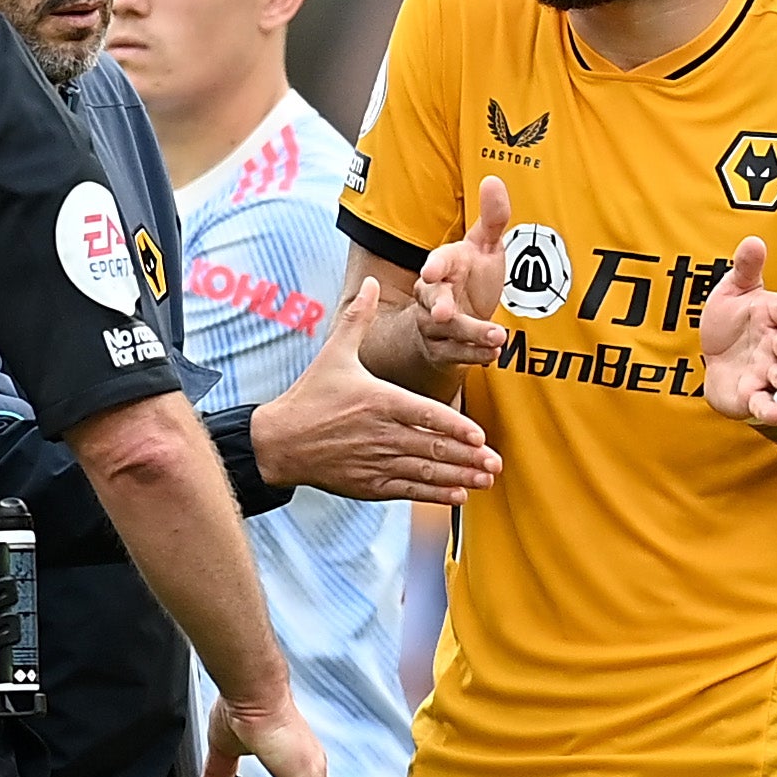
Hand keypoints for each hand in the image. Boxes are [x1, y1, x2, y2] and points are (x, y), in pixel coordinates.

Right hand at [253, 277, 503, 502]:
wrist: (280, 442)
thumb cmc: (310, 397)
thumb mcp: (334, 353)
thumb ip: (358, 318)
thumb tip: (370, 282)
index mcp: (378, 400)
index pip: (425, 415)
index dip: (455, 427)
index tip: (479, 436)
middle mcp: (381, 433)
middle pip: (433, 447)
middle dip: (468, 457)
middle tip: (496, 463)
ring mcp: (375, 461)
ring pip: (425, 471)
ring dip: (459, 477)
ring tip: (485, 479)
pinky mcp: (368, 484)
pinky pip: (408, 491)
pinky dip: (435, 495)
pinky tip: (458, 495)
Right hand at [413, 178, 512, 371]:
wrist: (457, 318)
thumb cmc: (471, 277)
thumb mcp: (485, 246)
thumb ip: (492, 218)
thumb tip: (493, 179)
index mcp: (444, 267)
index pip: (436, 264)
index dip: (434, 267)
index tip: (431, 271)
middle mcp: (434, 295)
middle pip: (432, 301)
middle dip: (437, 306)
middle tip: (445, 313)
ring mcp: (436, 324)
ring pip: (447, 332)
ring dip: (471, 335)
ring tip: (497, 338)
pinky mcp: (444, 349)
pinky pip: (457, 354)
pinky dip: (475, 355)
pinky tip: (494, 355)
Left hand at [697, 240, 776, 429]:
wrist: (717, 358)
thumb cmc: (731, 321)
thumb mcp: (735, 290)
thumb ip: (745, 269)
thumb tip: (753, 240)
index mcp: (771, 316)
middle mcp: (774, 345)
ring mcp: (766, 372)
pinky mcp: (753, 395)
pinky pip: (764, 403)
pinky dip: (769, 410)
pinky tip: (773, 415)